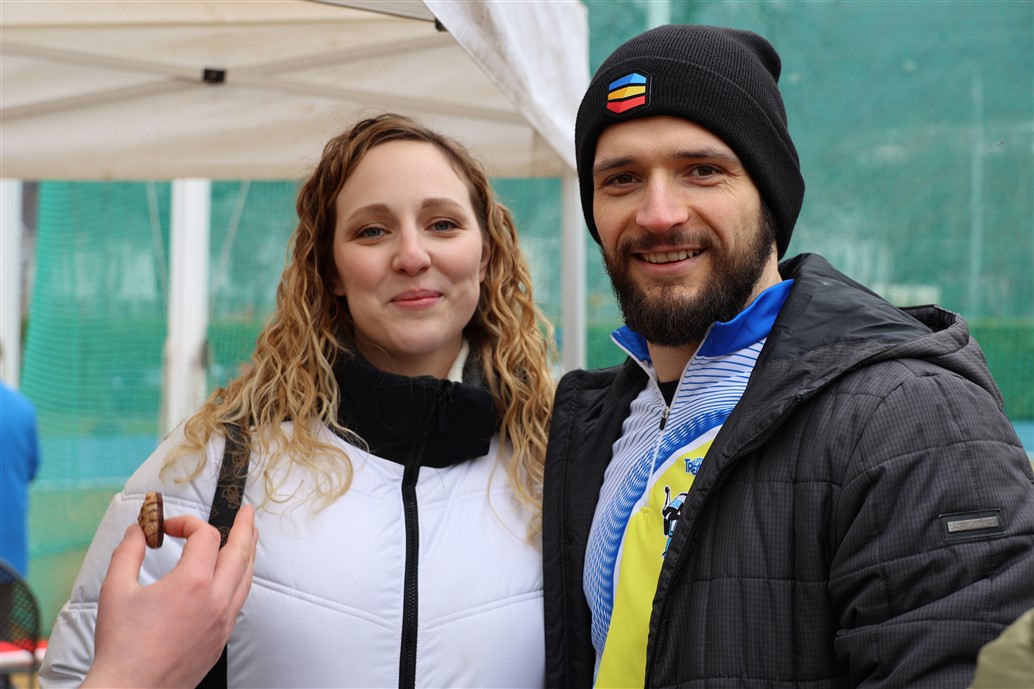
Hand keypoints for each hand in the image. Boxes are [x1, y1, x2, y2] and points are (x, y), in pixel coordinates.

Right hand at [81, 503, 257, 688]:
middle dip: (245, 527)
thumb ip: (128, 553)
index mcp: (192, 584)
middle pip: (240, 552)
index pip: (206, 536)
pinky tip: (234, 578)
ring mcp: (222, 622)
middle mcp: (215, 601)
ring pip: (246, 578)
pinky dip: (240, 580)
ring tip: (249, 537)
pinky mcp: (221, 639)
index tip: (167, 528)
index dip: (188, 523)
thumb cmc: (122, 648)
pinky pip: (239, 601)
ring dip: (248, 553)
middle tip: (247, 511)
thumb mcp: (115, 591)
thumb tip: (136, 531)